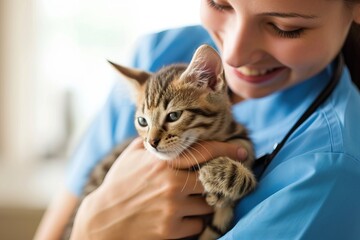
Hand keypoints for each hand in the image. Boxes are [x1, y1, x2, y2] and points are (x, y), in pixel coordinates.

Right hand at [71, 138, 246, 239]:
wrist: (102, 221)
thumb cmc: (118, 186)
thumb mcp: (130, 157)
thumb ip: (151, 142)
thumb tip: (164, 129)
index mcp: (162, 162)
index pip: (204, 151)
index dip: (226, 149)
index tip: (242, 150)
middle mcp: (171, 183)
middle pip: (211, 180)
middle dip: (213, 182)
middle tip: (212, 183)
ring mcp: (172, 208)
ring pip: (207, 204)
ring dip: (202, 203)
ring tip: (185, 203)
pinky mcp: (172, 230)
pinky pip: (197, 225)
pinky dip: (193, 222)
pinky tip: (177, 218)